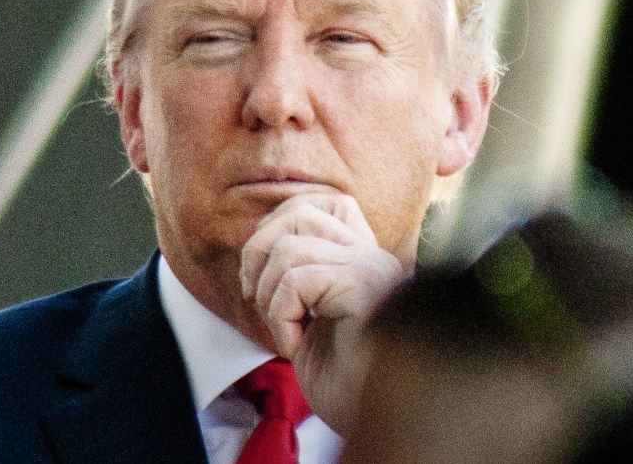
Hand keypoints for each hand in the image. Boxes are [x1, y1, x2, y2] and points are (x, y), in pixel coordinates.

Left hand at [239, 193, 407, 432]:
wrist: (376, 427)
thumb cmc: (343, 382)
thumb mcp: (309, 319)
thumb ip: (296, 276)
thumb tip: (255, 247)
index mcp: (363, 258)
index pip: (316, 204)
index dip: (274, 231)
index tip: (260, 282)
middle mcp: (373, 256)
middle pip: (299, 210)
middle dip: (258, 251)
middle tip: (256, 299)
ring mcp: (372, 268)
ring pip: (290, 246)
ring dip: (268, 294)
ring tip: (285, 330)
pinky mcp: (363, 287)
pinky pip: (296, 280)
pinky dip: (281, 317)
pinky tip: (297, 345)